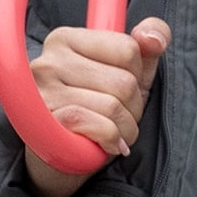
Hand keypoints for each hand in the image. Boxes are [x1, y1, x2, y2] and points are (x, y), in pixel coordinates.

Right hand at [22, 16, 169, 196]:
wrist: (58, 158)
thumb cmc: (95, 107)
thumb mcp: (128, 71)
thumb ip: (148, 44)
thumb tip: (153, 38)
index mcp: (65, 39)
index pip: (128, 48)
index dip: (136, 75)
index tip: (122, 89)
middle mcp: (48, 61)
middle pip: (124, 81)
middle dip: (133, 107)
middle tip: (120, 117)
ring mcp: (44, 93)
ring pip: (114, 107)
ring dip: (125, 129)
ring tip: (115, 133)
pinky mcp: (46, 124)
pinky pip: (100, 127)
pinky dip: (113, 140)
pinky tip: (108, 144)